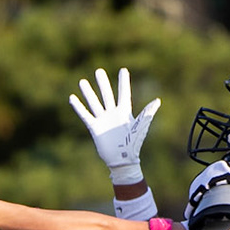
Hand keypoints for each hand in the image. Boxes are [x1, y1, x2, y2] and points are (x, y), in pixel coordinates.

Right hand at [68, 67, 159, 184]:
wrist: (122, 160)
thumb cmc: (134, 144)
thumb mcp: (140, 127)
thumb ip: (147, 113)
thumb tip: (157, 101)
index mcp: (125, 112)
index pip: (123, 93)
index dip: (123, 82)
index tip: (123, 70)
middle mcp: (113, 113)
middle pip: (107, 95)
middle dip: (103, 83)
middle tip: (99, 71)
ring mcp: (103, 120)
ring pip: (95, 102)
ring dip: (88, 92)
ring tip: (82, 81)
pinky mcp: (95, 127)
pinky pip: (85, 115)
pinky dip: (79, 107)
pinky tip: (72, 98)